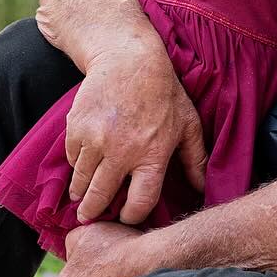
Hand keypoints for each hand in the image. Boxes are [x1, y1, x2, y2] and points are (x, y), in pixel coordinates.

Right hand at [64, 45, 206, 224]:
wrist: (128, 58)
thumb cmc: (163, 92)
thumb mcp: (187, 123)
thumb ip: (196, 159)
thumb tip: (203, 189)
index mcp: (153, 154)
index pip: (140, 202)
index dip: (132, 215)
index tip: (126, 216)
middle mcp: (122, 151)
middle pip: (101, 197)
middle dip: (94, 212)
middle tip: (89, 217)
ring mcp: (96, 140)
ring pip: (82, 181)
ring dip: (80, 191)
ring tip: (80, 197)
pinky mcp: (77, 127)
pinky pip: (72, 158)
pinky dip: (75, 163)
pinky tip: (82, 163)